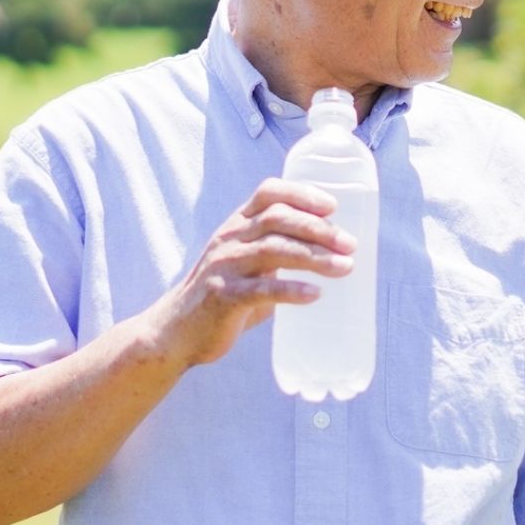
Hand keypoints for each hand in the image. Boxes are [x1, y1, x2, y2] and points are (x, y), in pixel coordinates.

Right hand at [137, 177, 352, 370]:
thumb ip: (276, 254)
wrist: (175, 331)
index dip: (301, 194)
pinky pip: (261, 289)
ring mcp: (224, 267)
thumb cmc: (222, 295)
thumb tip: (331, 254)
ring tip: (345, 267)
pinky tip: (315, 294)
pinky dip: (291, 290)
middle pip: (278, 219)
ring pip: (274, 250)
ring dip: (314, 257)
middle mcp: (229, 239)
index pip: (268, 193)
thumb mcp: (245, 263)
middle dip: (318, 228)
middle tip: (350, 244)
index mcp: (236, 226)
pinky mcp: (224, 298)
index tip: (332, 206)